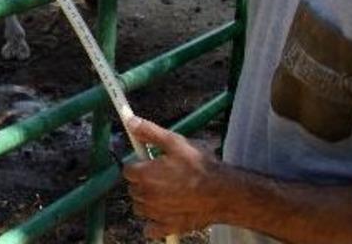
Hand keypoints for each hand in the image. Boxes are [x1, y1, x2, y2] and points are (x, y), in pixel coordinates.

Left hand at [122, 116, 226, 238]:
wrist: (223, 192)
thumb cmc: (200, 166)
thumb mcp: (175, 142)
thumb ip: (150, 132)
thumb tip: (130, 122)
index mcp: (144, 175)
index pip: (127, 170)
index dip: (138, 165)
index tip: (149, 163)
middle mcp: (146, 196)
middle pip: (133, 189)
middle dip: (143, 182)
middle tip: (162, 176)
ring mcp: (156, 214)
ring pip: (140, 207)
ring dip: (148, 201)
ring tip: (166, 193)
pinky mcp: (168, 227)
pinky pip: (150, 229)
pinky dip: (154, 223)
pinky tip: (166, 213)